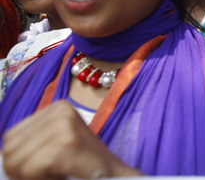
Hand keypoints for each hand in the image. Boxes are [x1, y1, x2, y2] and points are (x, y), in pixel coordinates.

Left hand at [2, 100, 141, 178]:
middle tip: (53, 174)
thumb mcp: (55, 148)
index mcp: (57, 108)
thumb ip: (32, 146)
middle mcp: (61, 110)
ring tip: (60, 174)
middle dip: (23, 172)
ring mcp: (64, 124)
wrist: (118, 179)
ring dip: (33, 178)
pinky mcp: (66, 142)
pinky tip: (63, 176)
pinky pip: (31, 168)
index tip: (45, 169)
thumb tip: (4, 155)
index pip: (10, 139)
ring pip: (16, 161)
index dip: (20, 162)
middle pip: (9, 150)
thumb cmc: (84, 170)